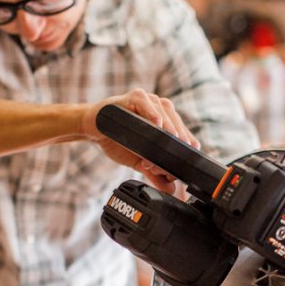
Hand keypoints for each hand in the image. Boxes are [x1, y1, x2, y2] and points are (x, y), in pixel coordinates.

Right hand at [81, 88, 199, 192]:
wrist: (92, 129)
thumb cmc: (115, 139)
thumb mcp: (137, 159)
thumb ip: (154, 171)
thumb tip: (169, 189)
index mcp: (162, 118)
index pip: (180, 128)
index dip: (187, 140)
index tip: (192, 154)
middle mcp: (156, 106)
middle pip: (174, 120)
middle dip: (180, 136)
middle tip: (182, 152)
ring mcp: (145, 99)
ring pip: (163, 110)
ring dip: (169, 126)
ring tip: (172, 140)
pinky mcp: (132, 97)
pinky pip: (144, 102)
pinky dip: (152, 113)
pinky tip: (157, 123)